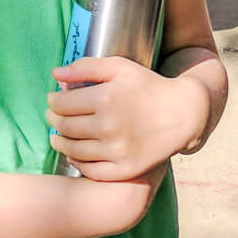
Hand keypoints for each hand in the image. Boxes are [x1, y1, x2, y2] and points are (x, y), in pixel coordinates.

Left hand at [46, 56, 209, 180]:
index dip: (52, 101)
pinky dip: (78, 163)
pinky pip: (91, 170)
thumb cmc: (149, 86)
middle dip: (53, 120)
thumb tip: (55, 74)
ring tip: (57, 137)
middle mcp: (109, 127)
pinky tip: (74, 155)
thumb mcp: (120, 67)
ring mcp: (117, 151)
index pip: (61, 104)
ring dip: (60, 142)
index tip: (53, 99)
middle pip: (64, 126)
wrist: (185, 113)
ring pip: (73, 150)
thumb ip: (86, 67)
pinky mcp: (126, 169)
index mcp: (105, 99)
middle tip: (52, 117)